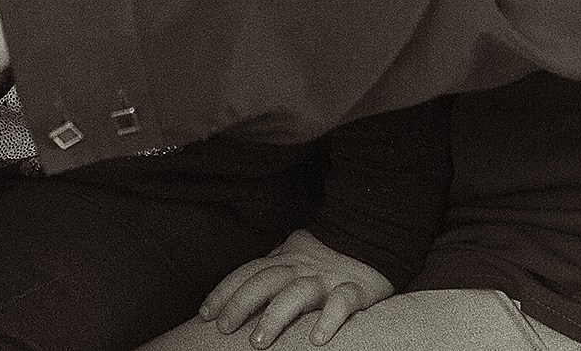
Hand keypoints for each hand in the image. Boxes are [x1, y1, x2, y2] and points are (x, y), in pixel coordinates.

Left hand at [200, 229, 394, 347]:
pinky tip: (316, 339)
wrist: (374, 239)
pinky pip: (342, 303)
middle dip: (241, 304)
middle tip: (225, 329)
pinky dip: (329, 320)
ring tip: (258, 343)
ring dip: (275, 316)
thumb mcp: (293, 257)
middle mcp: (302, 267)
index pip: (248, 272)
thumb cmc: (326, 258)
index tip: (206, 315)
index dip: (225, 292)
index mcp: (285, 259)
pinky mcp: (356, 290)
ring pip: (297, 293)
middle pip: (265, 281)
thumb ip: (269, 271)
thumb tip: (234, 295)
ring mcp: (328, 278)